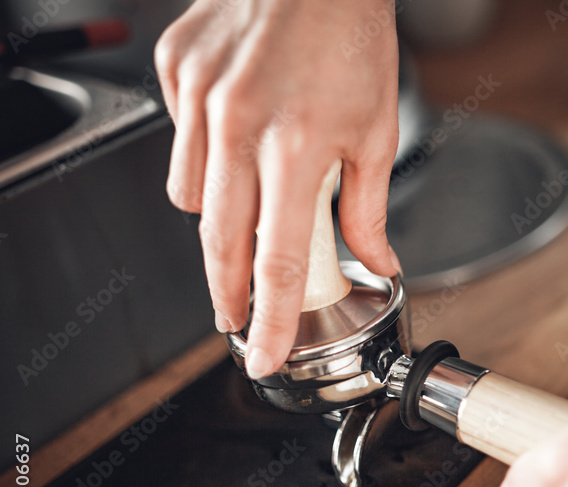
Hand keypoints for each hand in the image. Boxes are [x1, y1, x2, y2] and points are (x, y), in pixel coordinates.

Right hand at [155, 0, 400, 377]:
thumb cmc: (351, 37)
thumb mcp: (376, 128)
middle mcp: (237, 123)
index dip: (271, 320)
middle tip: (237, 319)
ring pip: (191, 196)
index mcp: (296, 144)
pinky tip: (237, 137)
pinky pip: (180, 142)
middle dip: (227, 294)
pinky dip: (206, 156)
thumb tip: (375, 260)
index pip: (278, 259)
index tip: (264, 354)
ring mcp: (199, 96)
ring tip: (253, 202)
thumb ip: (368, 207)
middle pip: (220, 244)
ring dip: (219, 218)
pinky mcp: (177, 71)